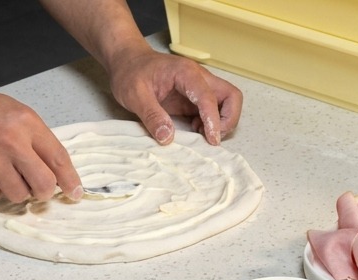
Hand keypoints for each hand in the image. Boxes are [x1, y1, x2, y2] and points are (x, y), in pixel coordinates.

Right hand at [0, 83, 82, 202]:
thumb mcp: (12, 111)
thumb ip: (34, 137)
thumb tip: (54, 168)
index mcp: (26, 122)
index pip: (58, 158)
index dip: (70, 179)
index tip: (75, 191)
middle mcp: (11, 142)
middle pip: (43, 184)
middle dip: (44, 192)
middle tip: (37, 189)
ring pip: (19, 194)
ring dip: (15, 189)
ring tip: (2, 171)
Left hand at [107, 49, 242, 146]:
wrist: (126, 61)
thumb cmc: (130, 73)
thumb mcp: (134, 95)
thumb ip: (151, 116)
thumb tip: (168, 138)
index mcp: (185, 73)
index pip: (209, 96)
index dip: (213, 119)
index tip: (212, 139)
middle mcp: (198, 78)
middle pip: (231, 96)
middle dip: (228, 119)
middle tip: (212, 137)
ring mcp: (198, 89)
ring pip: (226, 104)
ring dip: (221, 122)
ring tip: (201, 135)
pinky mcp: (193, 99)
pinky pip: (212, 111)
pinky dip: (210, 124)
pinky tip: (194, 131)